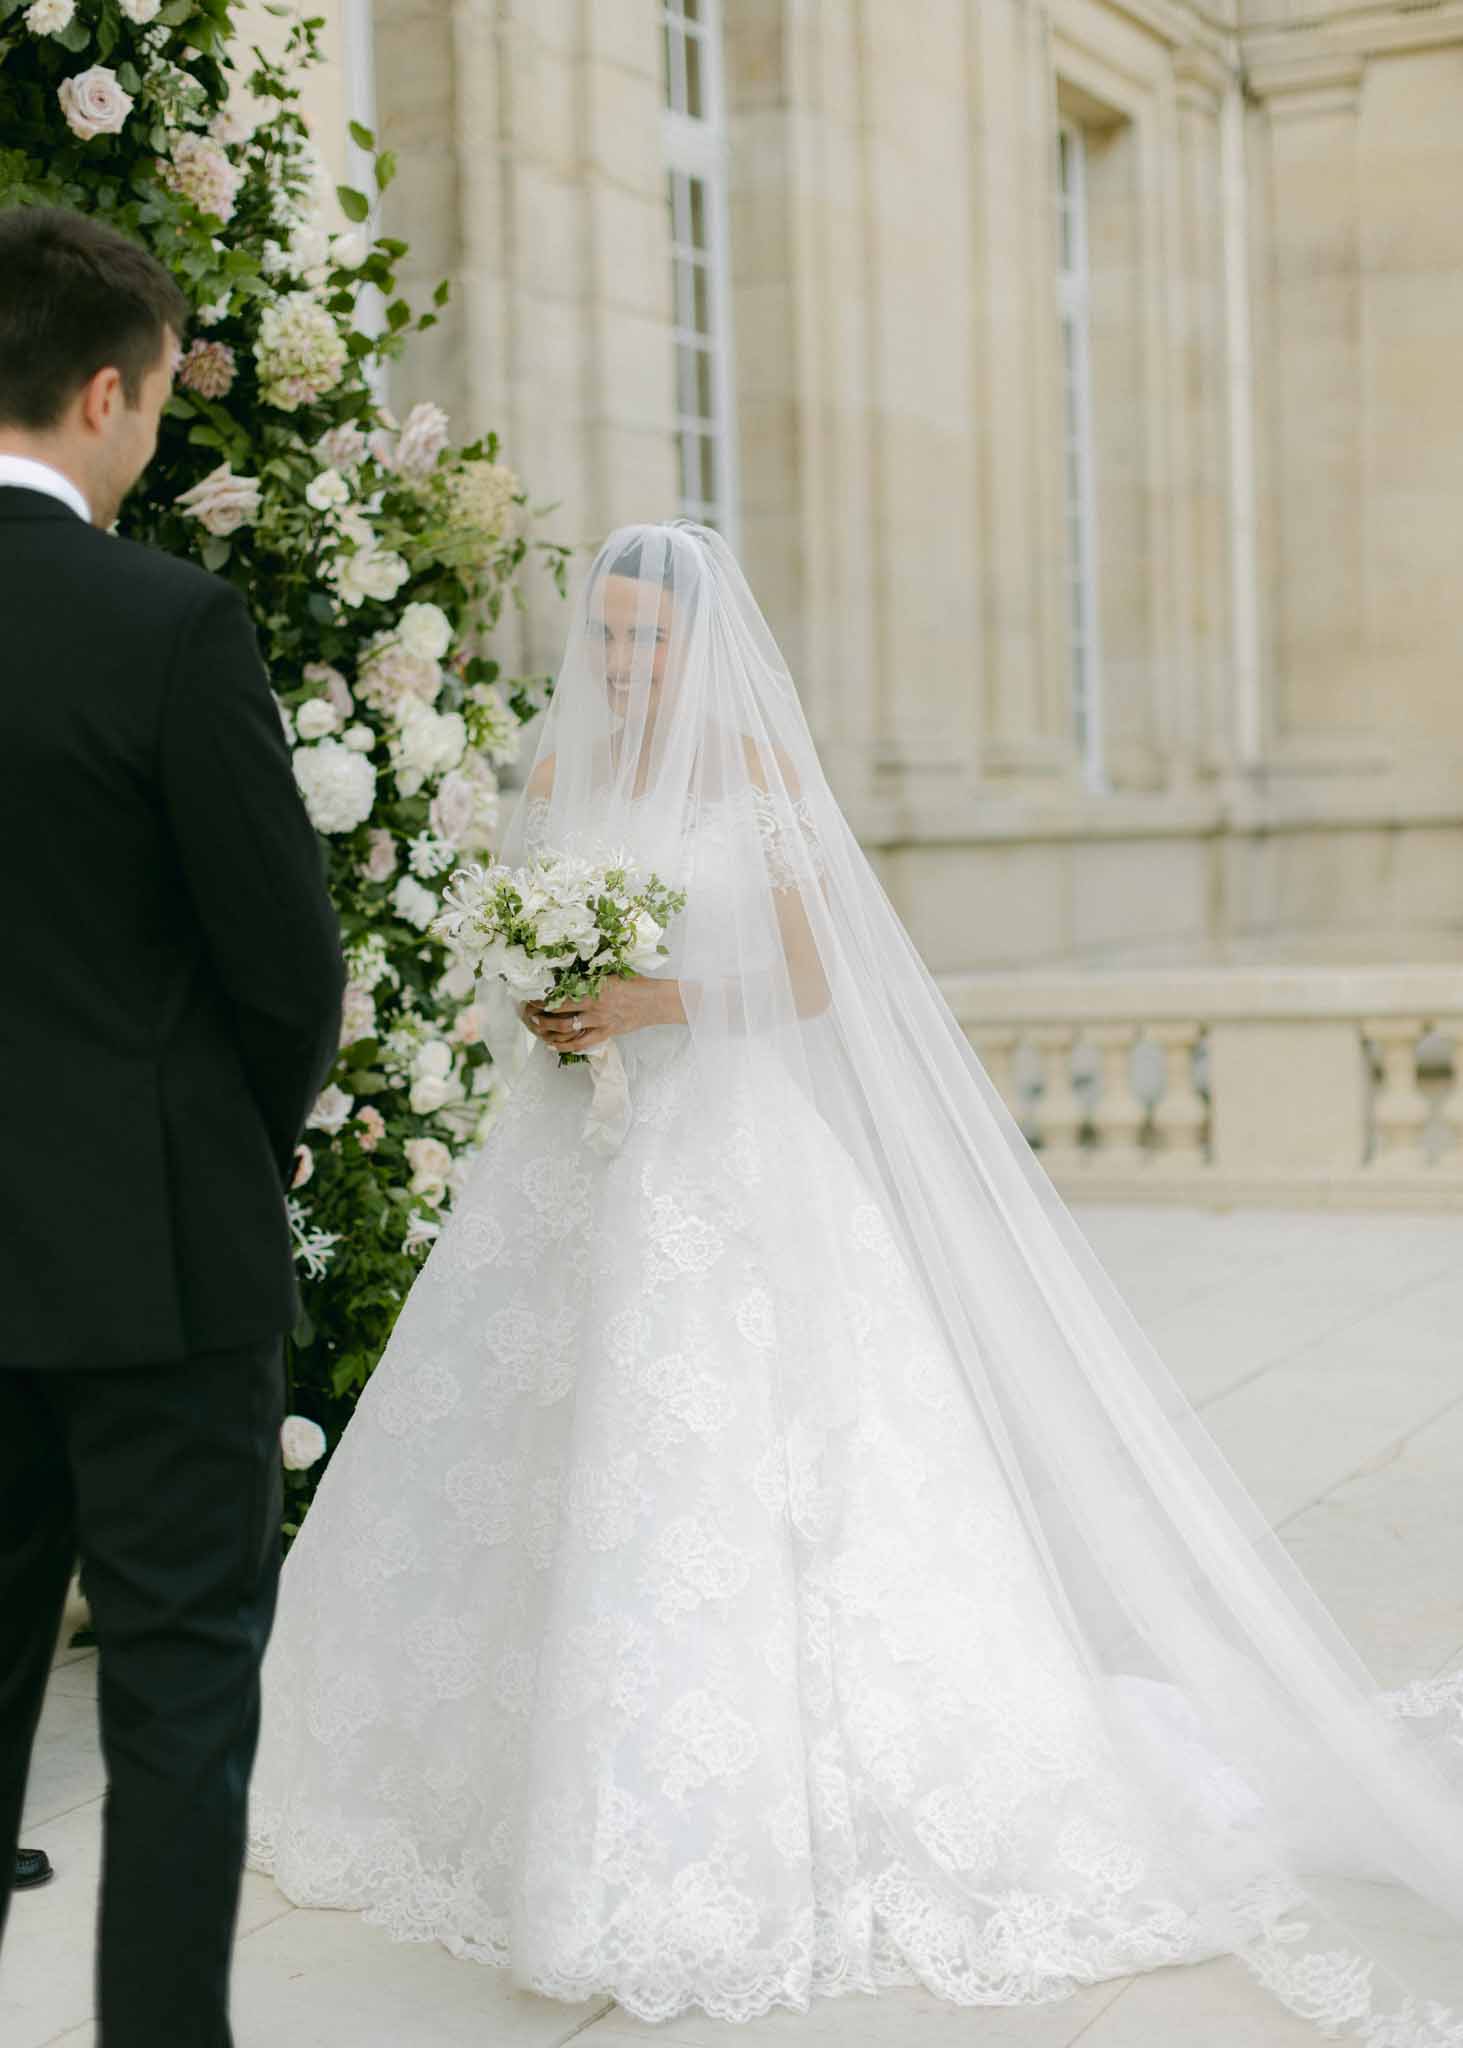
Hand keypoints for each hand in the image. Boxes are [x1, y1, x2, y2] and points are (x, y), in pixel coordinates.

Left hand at [519, 975, 681, 1054]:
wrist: (655, 1001)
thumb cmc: (634, 983)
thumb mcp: (610, 974)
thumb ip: (590, 979)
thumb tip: (568, 977)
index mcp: (594, 989)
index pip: (560, 995)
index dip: (542, 998)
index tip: (529, 996)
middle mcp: (593, 1007)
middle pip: (558, 1015)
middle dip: (539, 1015)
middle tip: (527, 1013)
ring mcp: (599, 1022)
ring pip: (566, 1031)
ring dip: (547, 1030)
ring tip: (536, 1027)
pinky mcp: (605, 1033)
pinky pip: (581, 1043)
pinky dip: (565, 1046)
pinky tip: (552, 1045)